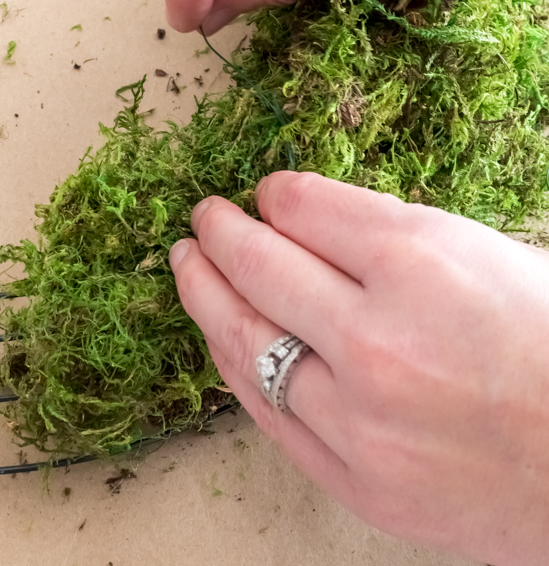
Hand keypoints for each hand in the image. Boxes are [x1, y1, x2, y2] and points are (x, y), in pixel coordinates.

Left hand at [169, 171, 548, 565]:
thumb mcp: (488, 252)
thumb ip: (392, 233)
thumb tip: (313, 216)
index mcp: (418, 262)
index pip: (302, 206)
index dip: (276, 194)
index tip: (268, 194)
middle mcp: (375, 337)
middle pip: (258, 266)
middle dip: (220, 232)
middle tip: (203, 217)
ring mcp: (360, 418)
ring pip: (246, 343)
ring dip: (205, 295)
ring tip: (188, 267)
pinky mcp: (359, 482)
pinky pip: (270, 415)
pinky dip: (236, 368)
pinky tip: (220, 340)